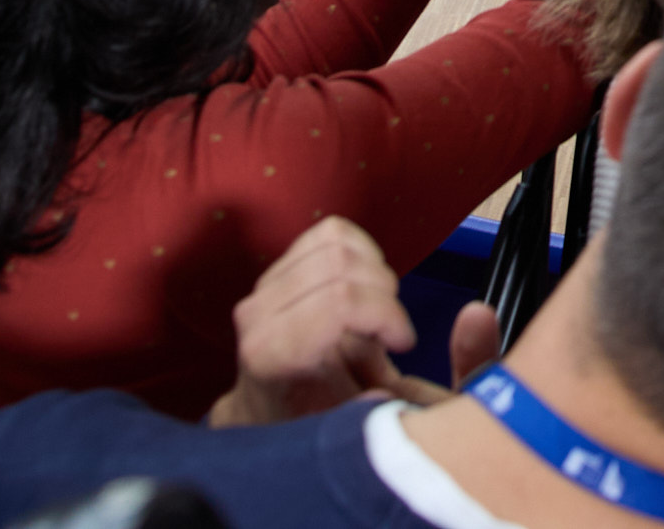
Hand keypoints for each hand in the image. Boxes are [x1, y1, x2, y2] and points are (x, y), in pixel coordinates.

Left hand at [206, 218, 420, 428]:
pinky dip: (362, 252)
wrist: (264, 409)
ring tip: (378, 311)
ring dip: (374, 271)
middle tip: (392, 331)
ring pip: (337, 241)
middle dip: (385, 294)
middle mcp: (259, 311)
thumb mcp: (335, 430)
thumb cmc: (302, 423)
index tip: (404, 343)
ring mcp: (265, 284)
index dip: (386, 315)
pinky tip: (366, 288)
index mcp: (270, 352)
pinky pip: (331, 233)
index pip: (339, 302)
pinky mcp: (279, 264)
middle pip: (342, 265)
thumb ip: (360, 414)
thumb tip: (385, 397)